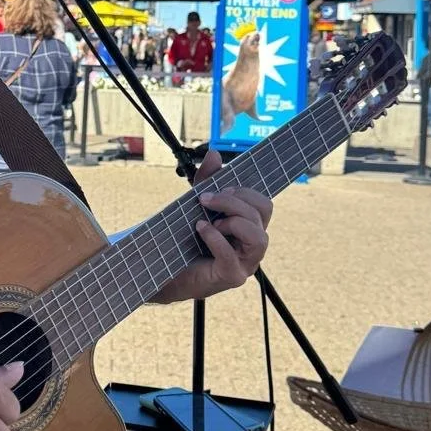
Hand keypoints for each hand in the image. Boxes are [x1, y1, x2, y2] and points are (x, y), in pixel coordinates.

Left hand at [154, 152, 271, 303]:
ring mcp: (246, 263)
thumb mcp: (197, 205)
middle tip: (207, 199)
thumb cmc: (187, 239)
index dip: (245, 191)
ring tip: (208, 219)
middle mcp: (253, 245)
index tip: (220, 187)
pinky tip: (200, 229)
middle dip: (235, 201)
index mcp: (250, 227)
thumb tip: (214, 154)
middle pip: (262, 214)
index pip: (264, 204)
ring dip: (233, 220)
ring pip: (258, 237)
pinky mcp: (231, 277)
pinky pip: (231, 256)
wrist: (166, 271)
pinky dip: (215, 238)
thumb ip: (206, 180)